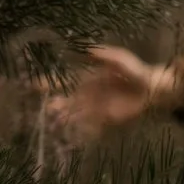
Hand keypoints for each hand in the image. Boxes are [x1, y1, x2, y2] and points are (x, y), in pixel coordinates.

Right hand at [54, 45, 176, 133]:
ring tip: (56, 120)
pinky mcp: (105, 120)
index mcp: (85, 81)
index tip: (30, 84)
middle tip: (47, 107)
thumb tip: (82, 47)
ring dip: (65, 119)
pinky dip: (80, 132)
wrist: (152, 89)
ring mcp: (94, 109)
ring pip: (74, 116)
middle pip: (64, 102)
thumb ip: (100, 54)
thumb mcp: (117, 58)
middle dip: (53, 105)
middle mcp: (86, 96)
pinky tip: (71, 136)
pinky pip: (89, 128)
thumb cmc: (135, 70)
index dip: (46, 83)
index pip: (61, 82)